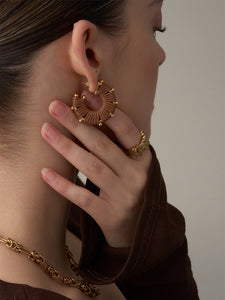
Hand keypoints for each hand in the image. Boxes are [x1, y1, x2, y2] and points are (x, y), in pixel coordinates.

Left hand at [41, 100, 151, 247]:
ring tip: (46, 131)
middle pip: (102, 146)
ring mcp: (124, 196)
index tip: (85, 95)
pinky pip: (83, 198)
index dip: (106, 112)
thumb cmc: (128, 188)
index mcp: (143, 159)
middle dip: (76, 124)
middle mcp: (137, 176)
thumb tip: (96, 110)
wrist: (137, 228)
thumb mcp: (131, 165)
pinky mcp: (109, 215)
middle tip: (55, 107)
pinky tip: (45, 172)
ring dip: (66, 147)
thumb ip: (119, 143)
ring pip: (91, 167)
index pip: (126, 130)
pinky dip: (63, 185)